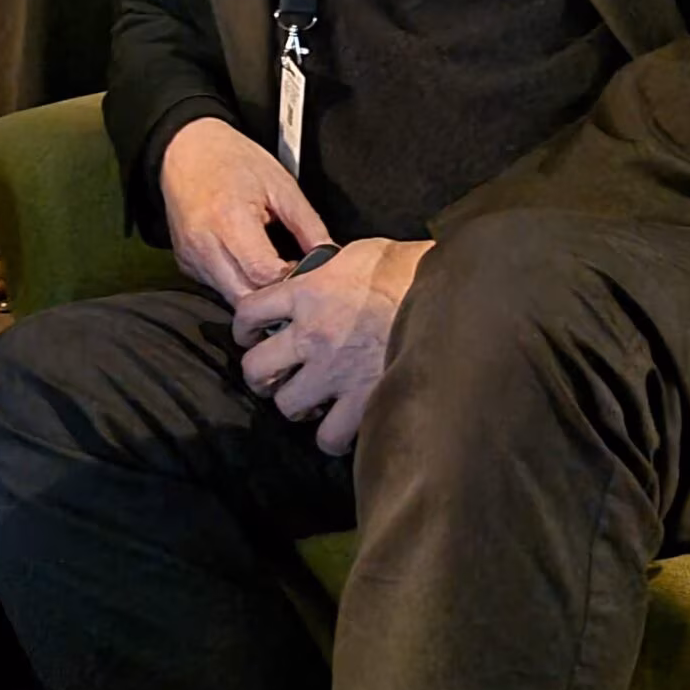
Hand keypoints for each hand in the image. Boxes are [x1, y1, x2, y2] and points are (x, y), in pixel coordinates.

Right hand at [159, 116, 333, 306]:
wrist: (186, 149)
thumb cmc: (233, 160)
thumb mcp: (281, 184)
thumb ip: (308, 225)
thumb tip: (329, 256)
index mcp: (230, 221)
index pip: (264, 274)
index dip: (289, 281)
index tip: (303, 273)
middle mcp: (205, 245)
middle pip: (245, 297)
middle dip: (273, 297)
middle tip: (292, 282)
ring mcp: (192, 257)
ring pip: (230, 297)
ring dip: (255, 294)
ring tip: (273, 273)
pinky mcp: (185, 263)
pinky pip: (216, 286)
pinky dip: (237, 284)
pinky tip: (248, 264)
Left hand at [231, 237, 430, 453]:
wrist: (445, 294)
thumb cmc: (406, 268)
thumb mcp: (356, 253)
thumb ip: (327, 269)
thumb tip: (317, 274)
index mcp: (306, 293)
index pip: (248, 312)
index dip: (243, 327)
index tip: (250, 334)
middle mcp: (311, 335)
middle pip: (256, 368)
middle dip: (261, 375)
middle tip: (275, 376)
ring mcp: (334, 372)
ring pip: (286, 405)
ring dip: (294, 406)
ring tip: (309, 402)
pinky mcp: (362, 401)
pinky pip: (329, 436)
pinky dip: (330, 436)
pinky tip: (338, 425)